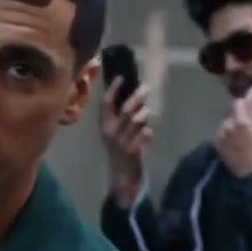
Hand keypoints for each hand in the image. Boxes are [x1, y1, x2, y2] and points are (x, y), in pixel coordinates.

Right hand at [98, 79, 151, 206]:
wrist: (123, 174)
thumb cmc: (120, 147)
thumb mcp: (116, 130)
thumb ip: (121, 115)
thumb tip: (133, 93)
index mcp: (104, 124)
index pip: (106, 103)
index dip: (113, 89)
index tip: (121, 77)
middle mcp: (110, 132)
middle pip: (124, 110)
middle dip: (136, 98)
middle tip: (145, 88)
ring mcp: (122, 141)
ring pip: (135, 121)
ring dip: (143, 114)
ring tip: (146, 111)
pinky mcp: (133, 150)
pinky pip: (144, 135)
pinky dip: (148, 131)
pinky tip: (148, 132)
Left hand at [214, 96, 251, 177]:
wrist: (251, 172)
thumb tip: (248, 98)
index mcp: (242, 121)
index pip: (239, 102)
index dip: (244, 103)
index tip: (248, 104)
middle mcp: (229, 125)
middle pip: (230, 111)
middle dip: (236, 113)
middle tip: (244, 120)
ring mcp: (221, 134)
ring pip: (224, 122)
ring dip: (230, 123)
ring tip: (238, 132)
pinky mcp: (216, 143)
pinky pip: (220, 132)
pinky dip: (225, 133)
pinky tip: (232, 141)